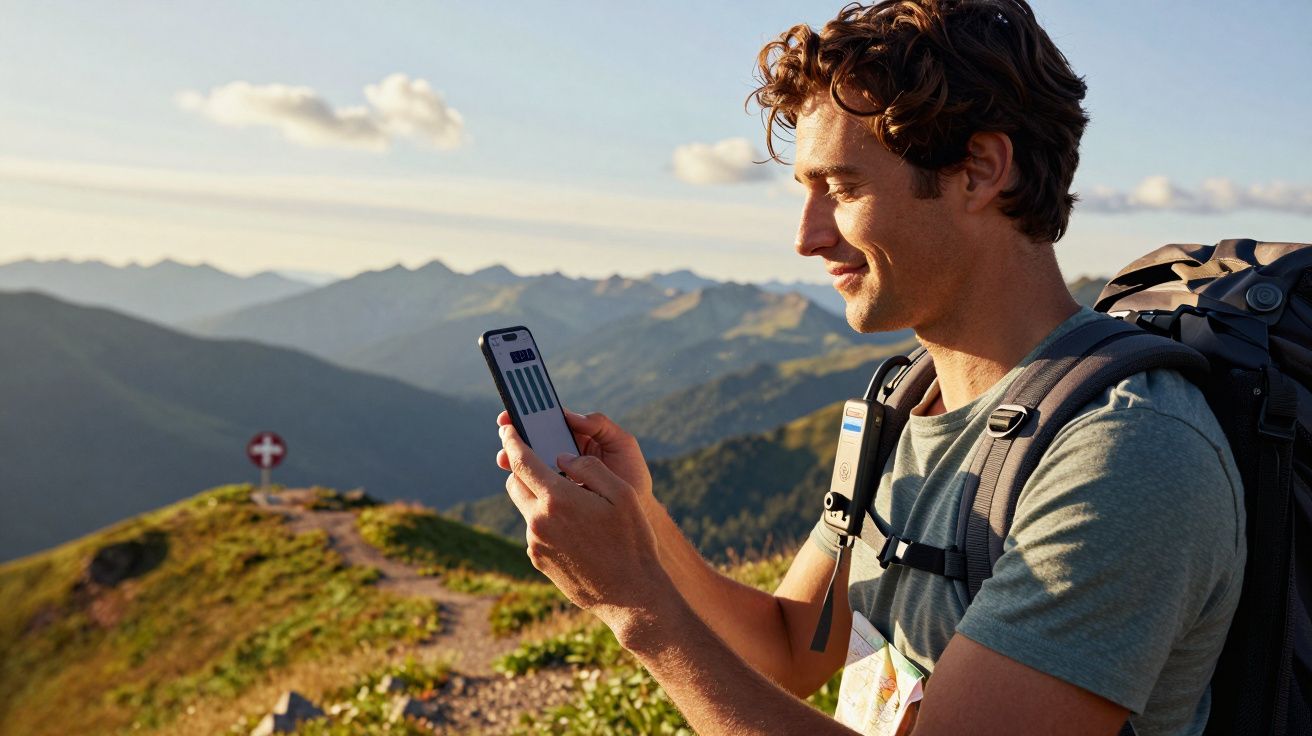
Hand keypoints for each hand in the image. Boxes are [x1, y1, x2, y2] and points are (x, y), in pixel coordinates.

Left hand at [498, 422, 671, 631]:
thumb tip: (562, 457)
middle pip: (516, 483)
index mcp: (558, 499)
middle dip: (524, 469)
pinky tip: (575, 531)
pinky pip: (535, 531)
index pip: (522, 461)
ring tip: (571, 504)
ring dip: (538, 498)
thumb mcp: (622, 494)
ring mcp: (536, 543)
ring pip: (526, 508)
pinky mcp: (538, 561)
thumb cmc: (632, 541)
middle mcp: (539, 521)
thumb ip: (589, 467)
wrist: (631, 595)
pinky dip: (546, 522)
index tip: (507, 430)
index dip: (512, 441)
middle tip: (543, 464)